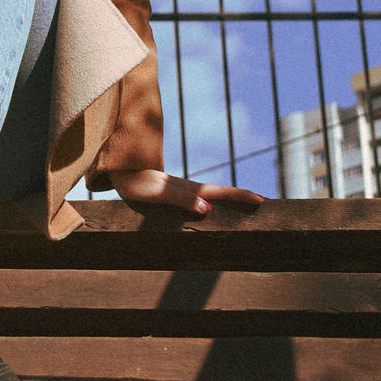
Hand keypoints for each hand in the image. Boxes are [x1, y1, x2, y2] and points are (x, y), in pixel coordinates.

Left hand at [110, 169, 264, 216]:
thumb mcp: (159, 194)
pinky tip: (209, 206)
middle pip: (219, 190)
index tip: (261, 199)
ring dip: (227, 198)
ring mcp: (180, 188)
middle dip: (240, 195)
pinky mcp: (172, 190)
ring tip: (242, 203)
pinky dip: (211, 200)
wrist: (119, 170)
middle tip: (261, 200)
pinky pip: (198, 196)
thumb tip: (208, 210)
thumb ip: (182, 200)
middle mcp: (188, 187)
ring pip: (210, 193)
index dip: (240, 196)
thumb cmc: (136, 184)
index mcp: (189, 188)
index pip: (220, 192)